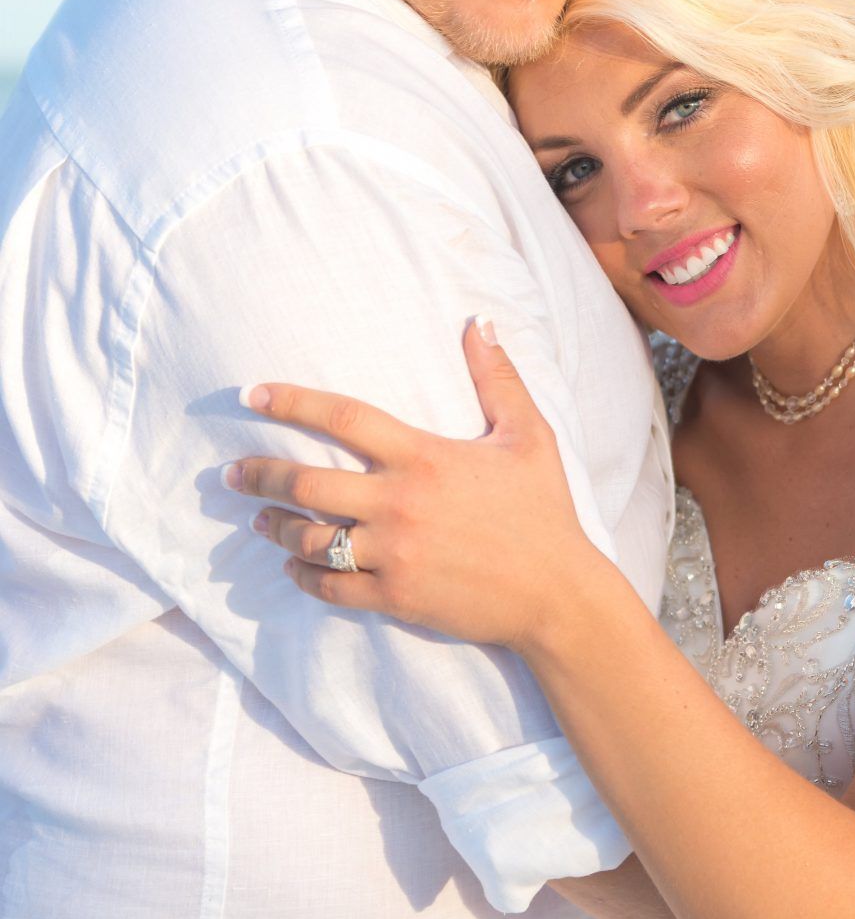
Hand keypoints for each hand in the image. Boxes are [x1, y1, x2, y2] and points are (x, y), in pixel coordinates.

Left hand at [224, 319, 601, 648]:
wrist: (558, 594)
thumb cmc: (544, 511)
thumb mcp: (529, 436)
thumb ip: (498, 378)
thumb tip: (479, 322)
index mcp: (425, 456)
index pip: (343, 418)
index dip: (291, 402)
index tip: (252, 395)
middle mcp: (400, 503)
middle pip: (307, 483)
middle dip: (260, 475)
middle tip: (231, 473)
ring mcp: (395, 553)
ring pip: (311, 539)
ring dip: (276, 528)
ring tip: (260, 519)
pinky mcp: (396, 596)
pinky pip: (332, 587)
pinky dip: (304, 577)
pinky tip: (293, 568)